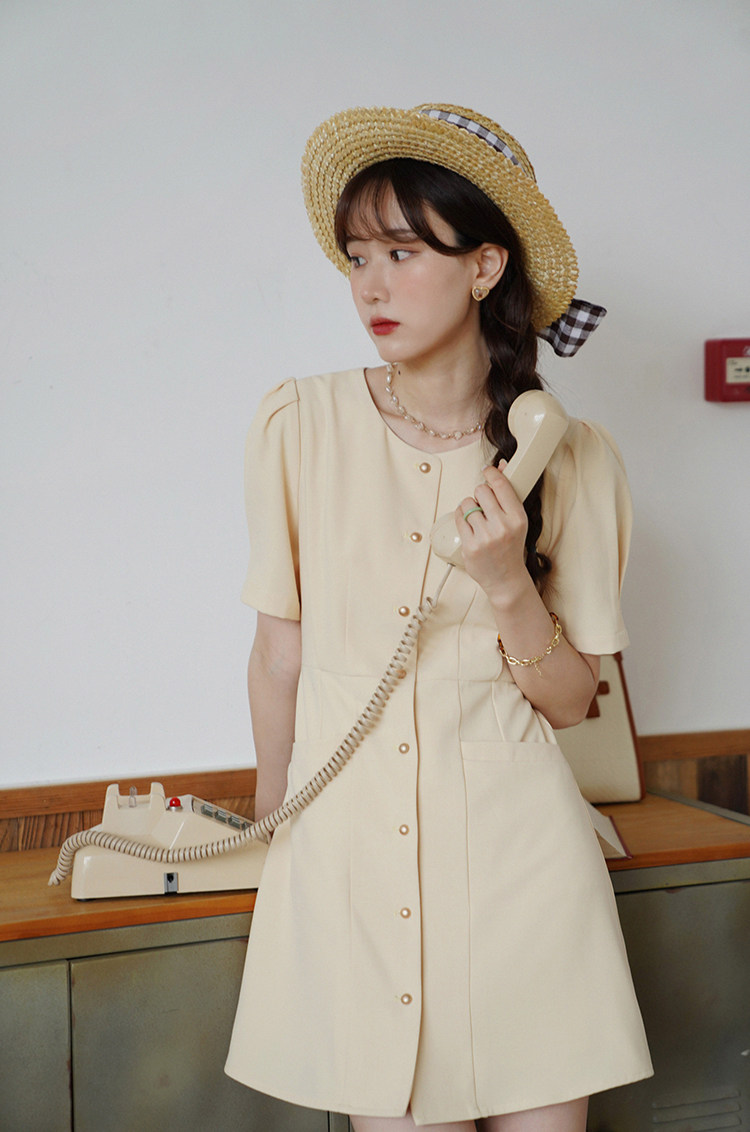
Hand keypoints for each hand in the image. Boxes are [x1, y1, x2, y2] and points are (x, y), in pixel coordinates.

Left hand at [455, 462, 529, 601]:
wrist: (506, 579)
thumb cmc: (511, 547)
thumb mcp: (516, 521)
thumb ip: (508, 494)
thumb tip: (502, 465)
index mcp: (517, 519)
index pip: (501, 486)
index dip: (492, 474)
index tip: (488, 471)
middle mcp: (502, 527)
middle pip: (481, 491)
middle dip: (480, 494)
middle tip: (484, 504)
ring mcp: (485, 537)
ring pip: (467, 503)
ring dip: (469, 506)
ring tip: (477, 518)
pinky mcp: (470, 546)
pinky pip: (458, 518)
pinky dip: (461, 517)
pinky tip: (469, 524)